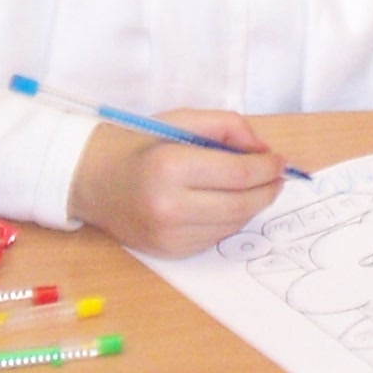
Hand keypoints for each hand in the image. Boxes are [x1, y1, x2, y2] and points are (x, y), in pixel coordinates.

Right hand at [66, 107, 286, 256]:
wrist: (92, 179)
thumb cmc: (138, 143)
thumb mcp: (181, 119)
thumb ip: (227, 127)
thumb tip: (264, 150)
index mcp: (170, 167)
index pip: (239, 174)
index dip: (268, 167)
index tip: (280, 160)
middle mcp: (168, 207)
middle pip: (241, 205)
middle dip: (268, 190)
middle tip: (278, 176)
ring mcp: (168, 235)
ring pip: (232, 225)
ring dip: (252, 206)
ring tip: (255, 187)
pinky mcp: (169, 253)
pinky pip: (215, 238)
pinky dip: (229, 221)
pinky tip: (227, 203)